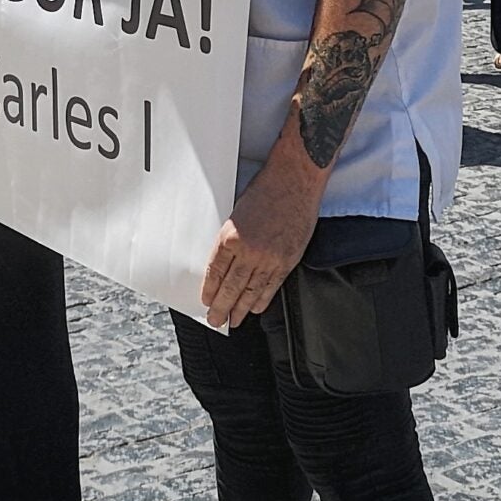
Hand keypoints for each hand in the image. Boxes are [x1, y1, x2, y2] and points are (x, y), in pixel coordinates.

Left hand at [200, 161, 320, 326]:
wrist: (294, 180)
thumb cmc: (266, 190)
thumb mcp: (236, 213)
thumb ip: (231, 239)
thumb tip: (224, 264)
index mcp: (230, 236)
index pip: (214, 272)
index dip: (209, 290)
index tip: (206, 300)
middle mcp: (249, 250)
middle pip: (230, 287)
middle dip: (221, 307)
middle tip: (216, 320)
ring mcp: (269, 257)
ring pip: (250, 291)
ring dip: (240, 309)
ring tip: (233, 321)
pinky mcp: (287, 260)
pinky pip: (272, 286)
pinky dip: (262, 299)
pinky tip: (255, 308)